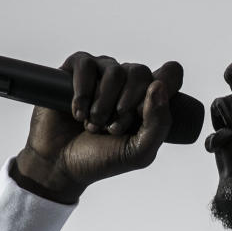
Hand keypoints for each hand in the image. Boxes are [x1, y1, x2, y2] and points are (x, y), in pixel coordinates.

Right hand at [15, 52, 183, 200]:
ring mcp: (101, 74)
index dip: (162, 89)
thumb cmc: (101, 159)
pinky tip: (78, 113)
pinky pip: (86, 65)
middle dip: (127, 105)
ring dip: (103, 104)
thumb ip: (158, 124)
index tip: (142, 114)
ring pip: (114, 71)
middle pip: (140, 72)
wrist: (60, 165)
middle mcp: (127, 83)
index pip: (170, 74)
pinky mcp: (74, 71)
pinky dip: (83, 92)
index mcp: (148, 99)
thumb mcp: (139, 152)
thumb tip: (157, 86)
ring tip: (93, 125)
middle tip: (113, 129)